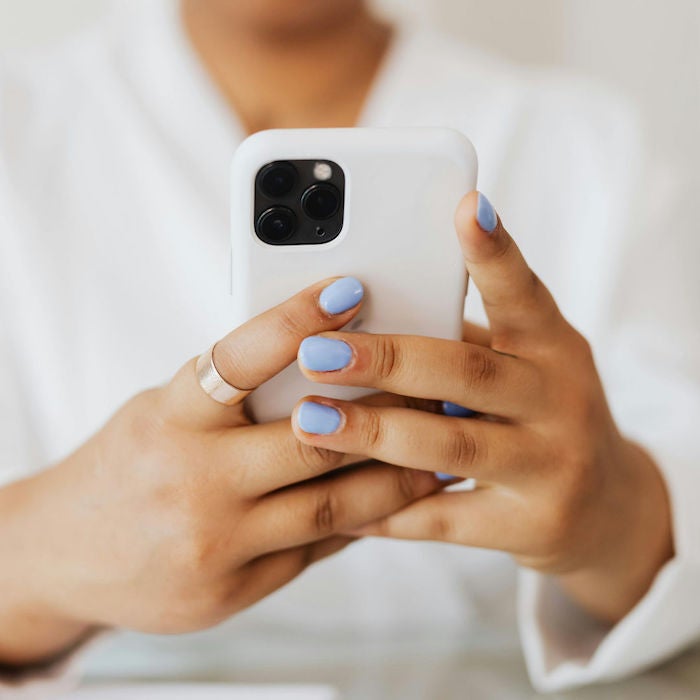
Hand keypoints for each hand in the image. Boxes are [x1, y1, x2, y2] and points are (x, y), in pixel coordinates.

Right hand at [0, 277, 439, 665]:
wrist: (66, 554)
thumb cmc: (128, 464)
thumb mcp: (166, 412)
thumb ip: (234, 396)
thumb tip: (323, 364)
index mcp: (170, 418)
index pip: (238, 359)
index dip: (296, 321)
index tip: (349, 289)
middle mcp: (192, 480)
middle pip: (311, 440)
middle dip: (384, 412)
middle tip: (436, 386)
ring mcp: (215, 543)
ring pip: (331, 507)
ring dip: (395, 477)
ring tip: (441, 451)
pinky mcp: (234, 590)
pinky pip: (316, 549)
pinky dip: (360, 521)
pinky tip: (395, 500)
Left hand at [291, 193, 672, 623]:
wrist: (606, 509)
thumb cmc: (541, 416)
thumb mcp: (524, 367)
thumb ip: (461, 345)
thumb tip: (363, 319)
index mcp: (555, 347)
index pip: (523, 293)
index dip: (495, 252)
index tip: (465, 206)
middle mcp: (561, 401)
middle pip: (468, 372)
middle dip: (385, 359)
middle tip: (315, 351)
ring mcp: (551, 466)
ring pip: (451, 444)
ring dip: (372, 433)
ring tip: (308, 420)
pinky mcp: (531, 526)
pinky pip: (444, 519)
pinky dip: (388, 509)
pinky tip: (340, 500)